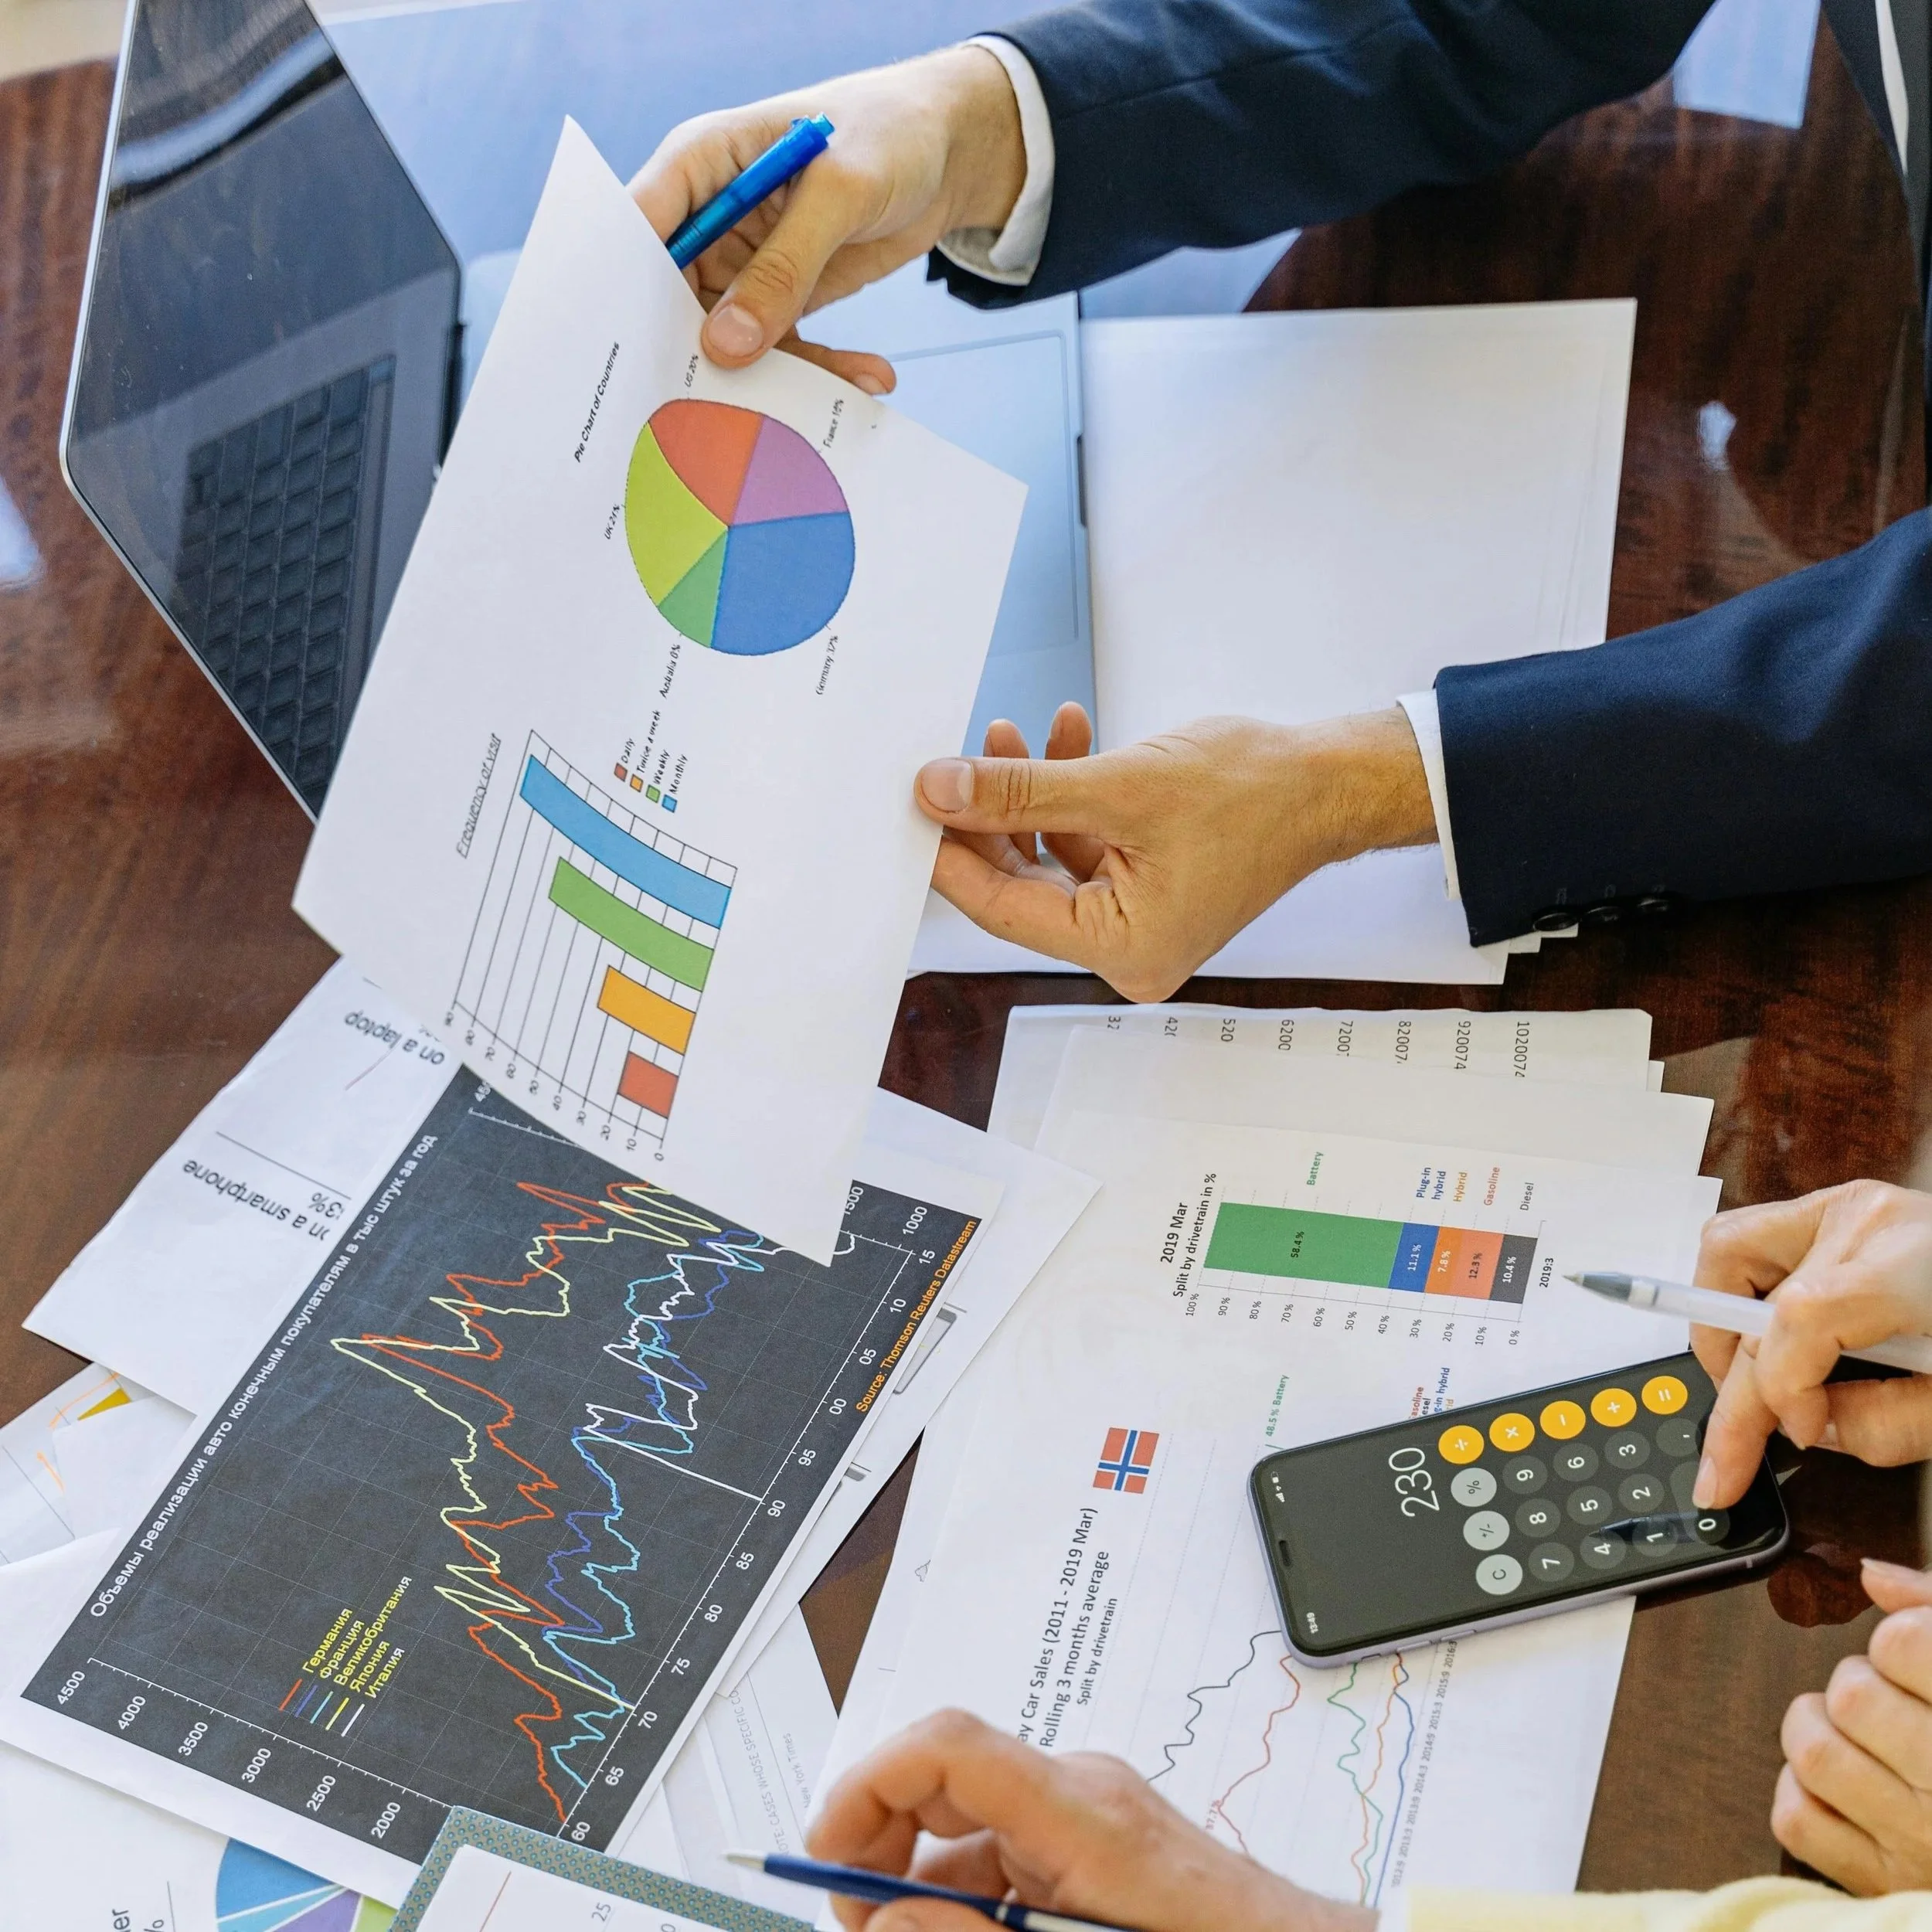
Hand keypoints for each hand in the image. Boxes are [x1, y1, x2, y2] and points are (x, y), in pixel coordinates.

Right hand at [629, 46, 1025, 386]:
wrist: (948, 151)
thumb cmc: (888, 134)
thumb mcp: (839, 192)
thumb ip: (783, 267)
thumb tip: (725, 345)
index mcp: (699, 163)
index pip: (638, 229)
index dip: (625, 292)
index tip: (635, 357)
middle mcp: (709, 217)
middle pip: (671, 299)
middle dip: (696, 355)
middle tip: (719, 412)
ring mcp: (743, 262)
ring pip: (730, 337)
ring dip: (778, 373)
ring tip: (831, 396)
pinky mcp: (782, 296)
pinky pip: (781, 346)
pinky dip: (820, 368)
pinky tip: (867, 377)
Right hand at [807, 1708, 1371, 1931]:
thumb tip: (881, 1919)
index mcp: (1082, 1809)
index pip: (947, 1745)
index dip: (866, 1786)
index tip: (822, 1854)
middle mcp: (1085, 1793)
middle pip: (946, 1778)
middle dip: (880, 1844)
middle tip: (852, 1922)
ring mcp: (1097, 1816)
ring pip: (971, 1828)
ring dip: (921, 1885)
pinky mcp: (1106, 1848)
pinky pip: (1011, 1855)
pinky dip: (968, 1896)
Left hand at [914, 704, 1436, 1002]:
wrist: (1328, 779)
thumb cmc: (1257, 793)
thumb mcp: (1120, 785)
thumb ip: (1020, 791)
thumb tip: (940, 791)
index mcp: (1122, 951)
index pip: (1002, 909)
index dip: (950, 852)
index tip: (912, 806)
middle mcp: (1127, 949)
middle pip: (1019, 884)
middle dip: (990, 814)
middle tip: (956, 760)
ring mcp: (1137, 919)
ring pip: (1047, 856)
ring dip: (1028, 793)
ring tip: (1016, 733)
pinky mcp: (1145, 885)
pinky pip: (1083, 842)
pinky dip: (1068, 794)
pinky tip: (1066, 738)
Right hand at [1689, 1183, 1931, 1506]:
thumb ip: (1883, 1425)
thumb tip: (1808, 1427)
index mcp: (1907, 1265)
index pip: (1798, 1322)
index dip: (1780, 1391)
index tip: (1796, 1437)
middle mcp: (1863, 1221)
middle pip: (1747, 1298)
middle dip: (1729, 1391)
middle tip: (1726, 1457)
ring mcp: (1846, 1206)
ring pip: (1726, 1249)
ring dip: (1720, 1322)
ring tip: (1745, 1383)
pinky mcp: (1841, 1212)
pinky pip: (1755, 1242)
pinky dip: (1745, 1293)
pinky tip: (1771, 1341)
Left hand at [1776, 1560, 1931, 1891]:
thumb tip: (1871, 1575)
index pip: (1904, 1645)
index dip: (1902, 1641)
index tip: (1917, 1657)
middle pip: (1853, 1695)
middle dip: (1861, 1682)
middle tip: (1891, 1699)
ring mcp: (1920, 1844)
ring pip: (1814, 1752)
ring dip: (1820, 1730)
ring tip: (1859, 1737)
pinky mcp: (1882, 1883)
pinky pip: (1797, 1819)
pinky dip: (1805, 1794)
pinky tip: (1845, 1789)